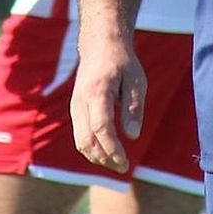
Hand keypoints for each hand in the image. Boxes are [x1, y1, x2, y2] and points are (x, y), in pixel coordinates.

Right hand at [70, 39, 145, 173]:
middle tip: (124, 167)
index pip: (101, 128)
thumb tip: (132, 136)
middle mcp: (81, 101)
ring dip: (98, 157)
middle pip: (87, 140)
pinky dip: (92, 149)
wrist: (100, 46)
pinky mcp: (75, 110)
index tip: (125, 162)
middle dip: (105, 158)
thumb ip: (134, 108)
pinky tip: (108, 153)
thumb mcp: (137, 81)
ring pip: (80, 141)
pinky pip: (80, 135)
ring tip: (117, 163)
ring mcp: (75, 106)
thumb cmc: (122, 63)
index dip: (112, 149)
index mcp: (98, 92)